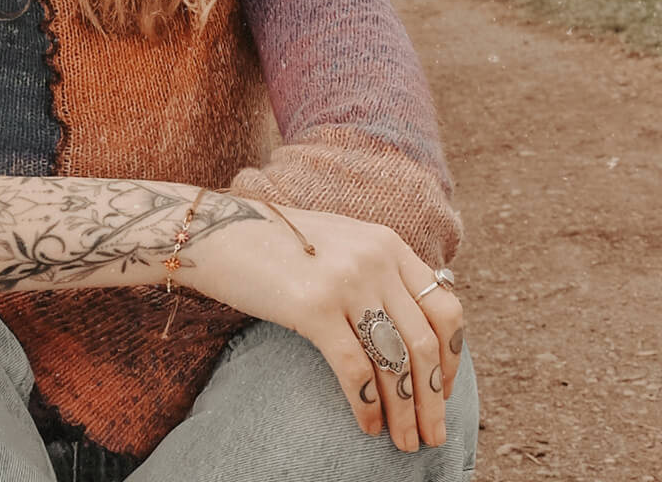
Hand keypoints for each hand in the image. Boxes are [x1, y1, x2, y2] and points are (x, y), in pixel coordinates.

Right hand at [190, 202, 464, 452]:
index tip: (443, 392)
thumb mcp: (341, 243)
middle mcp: (375, 259)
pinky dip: (367, 405)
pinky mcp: (313, 307)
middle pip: (425, 343)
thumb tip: (412, 325)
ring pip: (395, 362)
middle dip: (432, 398)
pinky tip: (367, 426)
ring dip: (406, 411)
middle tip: (433, 436)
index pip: (444, 308)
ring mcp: (345, 281)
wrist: (220, 230)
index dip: (451, 359)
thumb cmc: (277, 244)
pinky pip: (355, 369)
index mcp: (387, 243)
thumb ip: (378, 271)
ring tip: (405, 441)